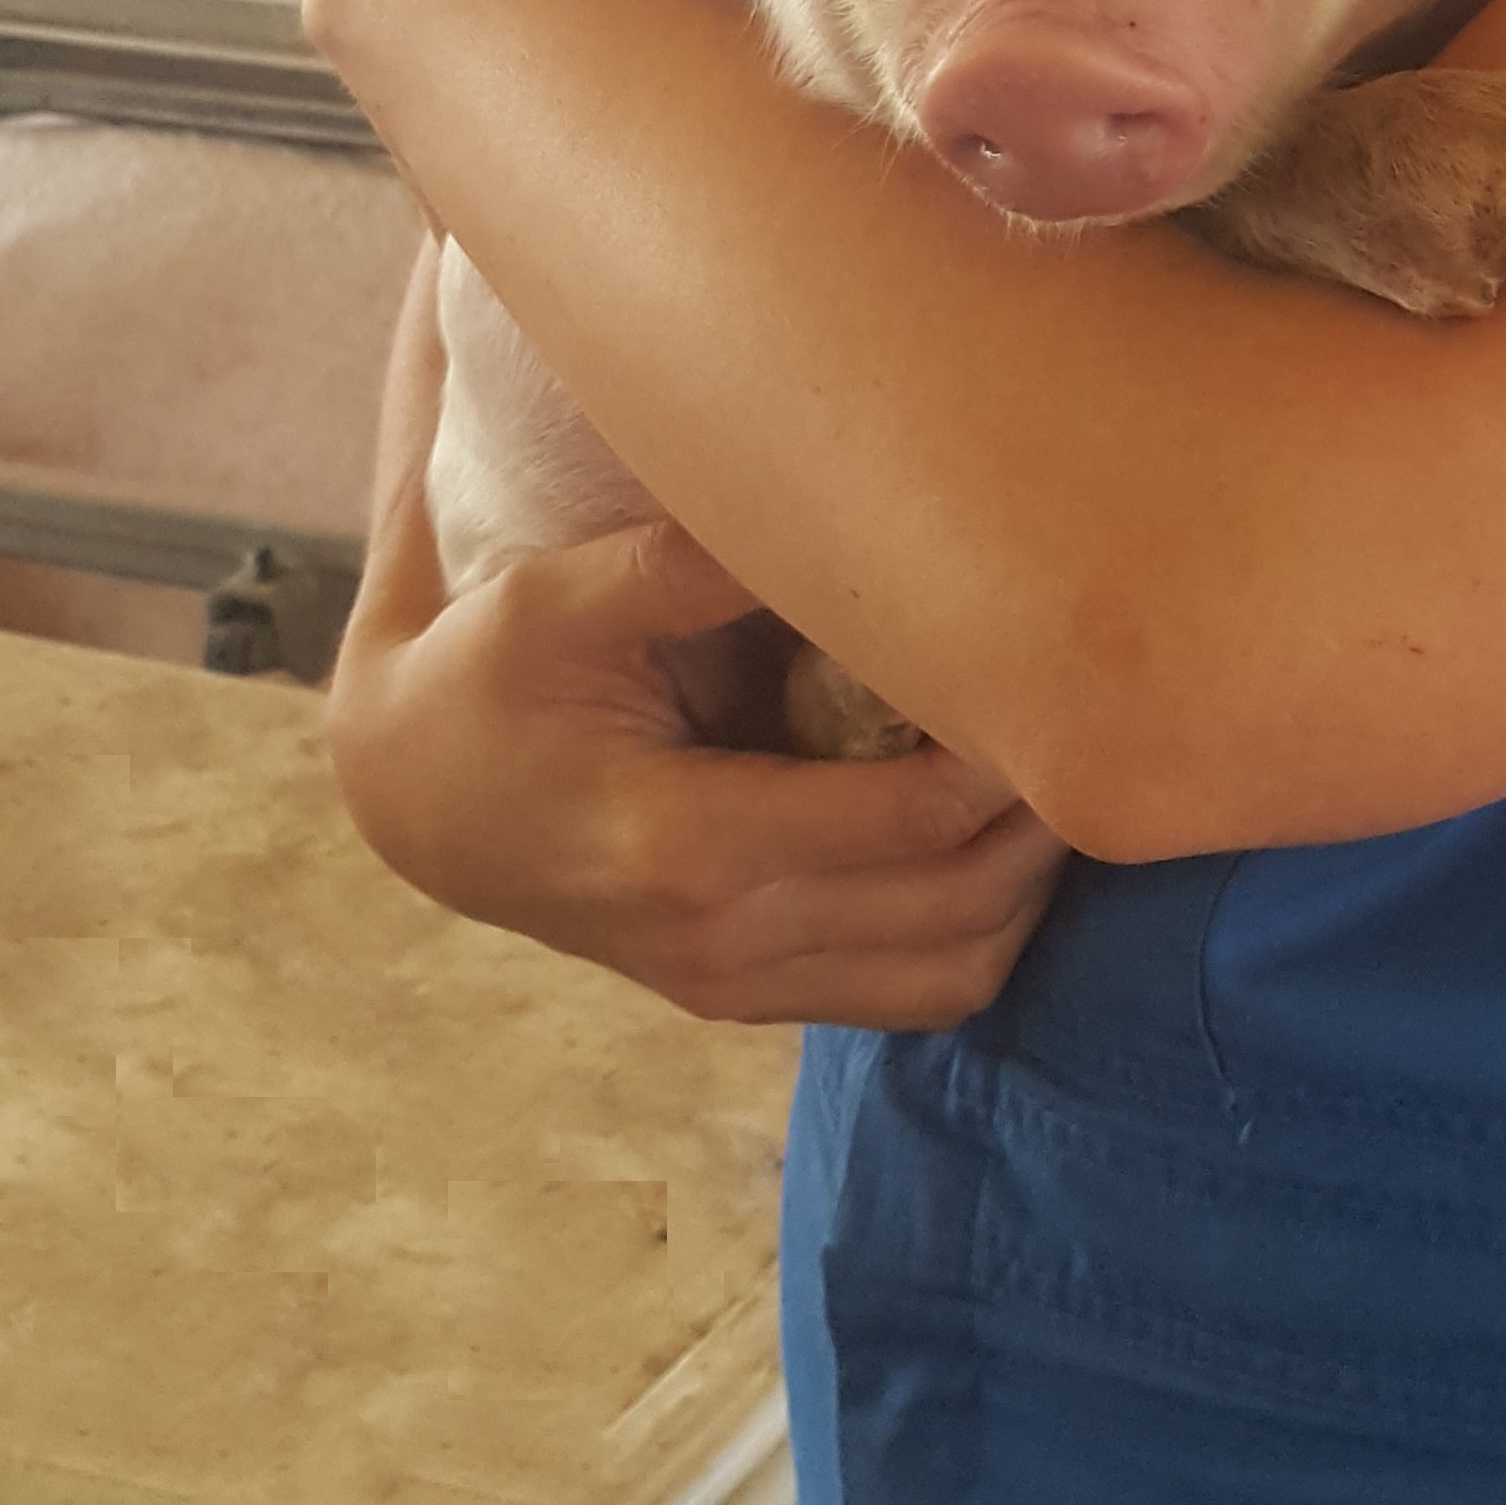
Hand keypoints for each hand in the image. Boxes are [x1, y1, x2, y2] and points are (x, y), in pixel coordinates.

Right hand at [328, 505, 1069, 1032]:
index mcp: (681, 844)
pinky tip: (1000, 838)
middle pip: (956, 905)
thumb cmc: (496, 675)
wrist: (418, 800)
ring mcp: (739, 986)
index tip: (1046, 668)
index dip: (1001, 758)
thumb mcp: (560, 598)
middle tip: (1086, 709)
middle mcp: (722, 940)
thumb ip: (689, 564)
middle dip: (1043, 818)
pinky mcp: (753, 998)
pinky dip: (985, 929)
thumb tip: (831, 506)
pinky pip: (918, 995)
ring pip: (956, 971)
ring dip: (1032, 884)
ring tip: (1055, 770)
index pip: (904, 827)